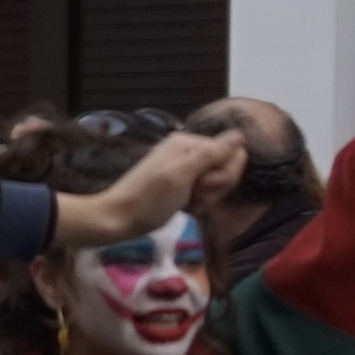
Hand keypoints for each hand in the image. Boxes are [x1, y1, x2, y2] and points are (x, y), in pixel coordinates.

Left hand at [51, 127, 243, 252]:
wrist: (115, 219)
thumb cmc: (148, 199)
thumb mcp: (181, 175)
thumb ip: (210, 154)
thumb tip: (239, 134)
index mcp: (189, 143)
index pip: (233, 152)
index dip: (224, 174)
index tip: (200, 184)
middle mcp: (188, 151)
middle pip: (226, 167)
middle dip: (215, 186)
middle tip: (191, 194)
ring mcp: (184, 169)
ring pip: (217, 182)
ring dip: (206, 197)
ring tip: (185, 202)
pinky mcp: (180, 185)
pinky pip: (204, 192)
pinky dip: (197, 202)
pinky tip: (183, 207)